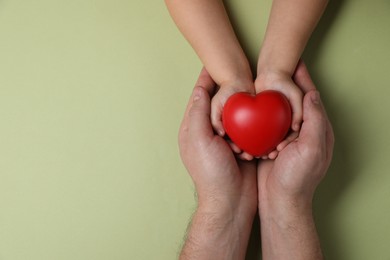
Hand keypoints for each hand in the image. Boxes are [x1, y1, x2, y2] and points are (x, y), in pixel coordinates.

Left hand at [178, 68, 256, 258]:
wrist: (229, 202)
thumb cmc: (210, 172)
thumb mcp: (199, 140)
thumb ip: (198, 114)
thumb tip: (200, 90)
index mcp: (194, 128)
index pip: (200, 97)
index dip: (207, 79)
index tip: (215, 63)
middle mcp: (209, 132)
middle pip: (218, 102)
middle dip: (227, 87)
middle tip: (240, 71)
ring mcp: (226, 140)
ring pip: (235, 113)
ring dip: (242, 103)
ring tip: (252, 86)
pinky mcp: (241, 147)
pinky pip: (248, 127)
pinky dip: (253, 120)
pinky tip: (261, 111)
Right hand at [257, 61, 333, 259]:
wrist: (281, 202)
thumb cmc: (298, 178)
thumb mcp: (312, 149)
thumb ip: (315, 121)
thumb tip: (312, 94)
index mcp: (315, 129)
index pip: (310, 97)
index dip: (303, 79)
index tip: (295, 61)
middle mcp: (301, 132)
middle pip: (293, 101)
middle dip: (286, 83)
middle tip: (274, 66)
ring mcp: (285, 138)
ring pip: (277, 111)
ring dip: (270, 97)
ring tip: (260, 81)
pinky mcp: (271, 145)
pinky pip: (265, 125)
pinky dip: (258, 114)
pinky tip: (249, 106)